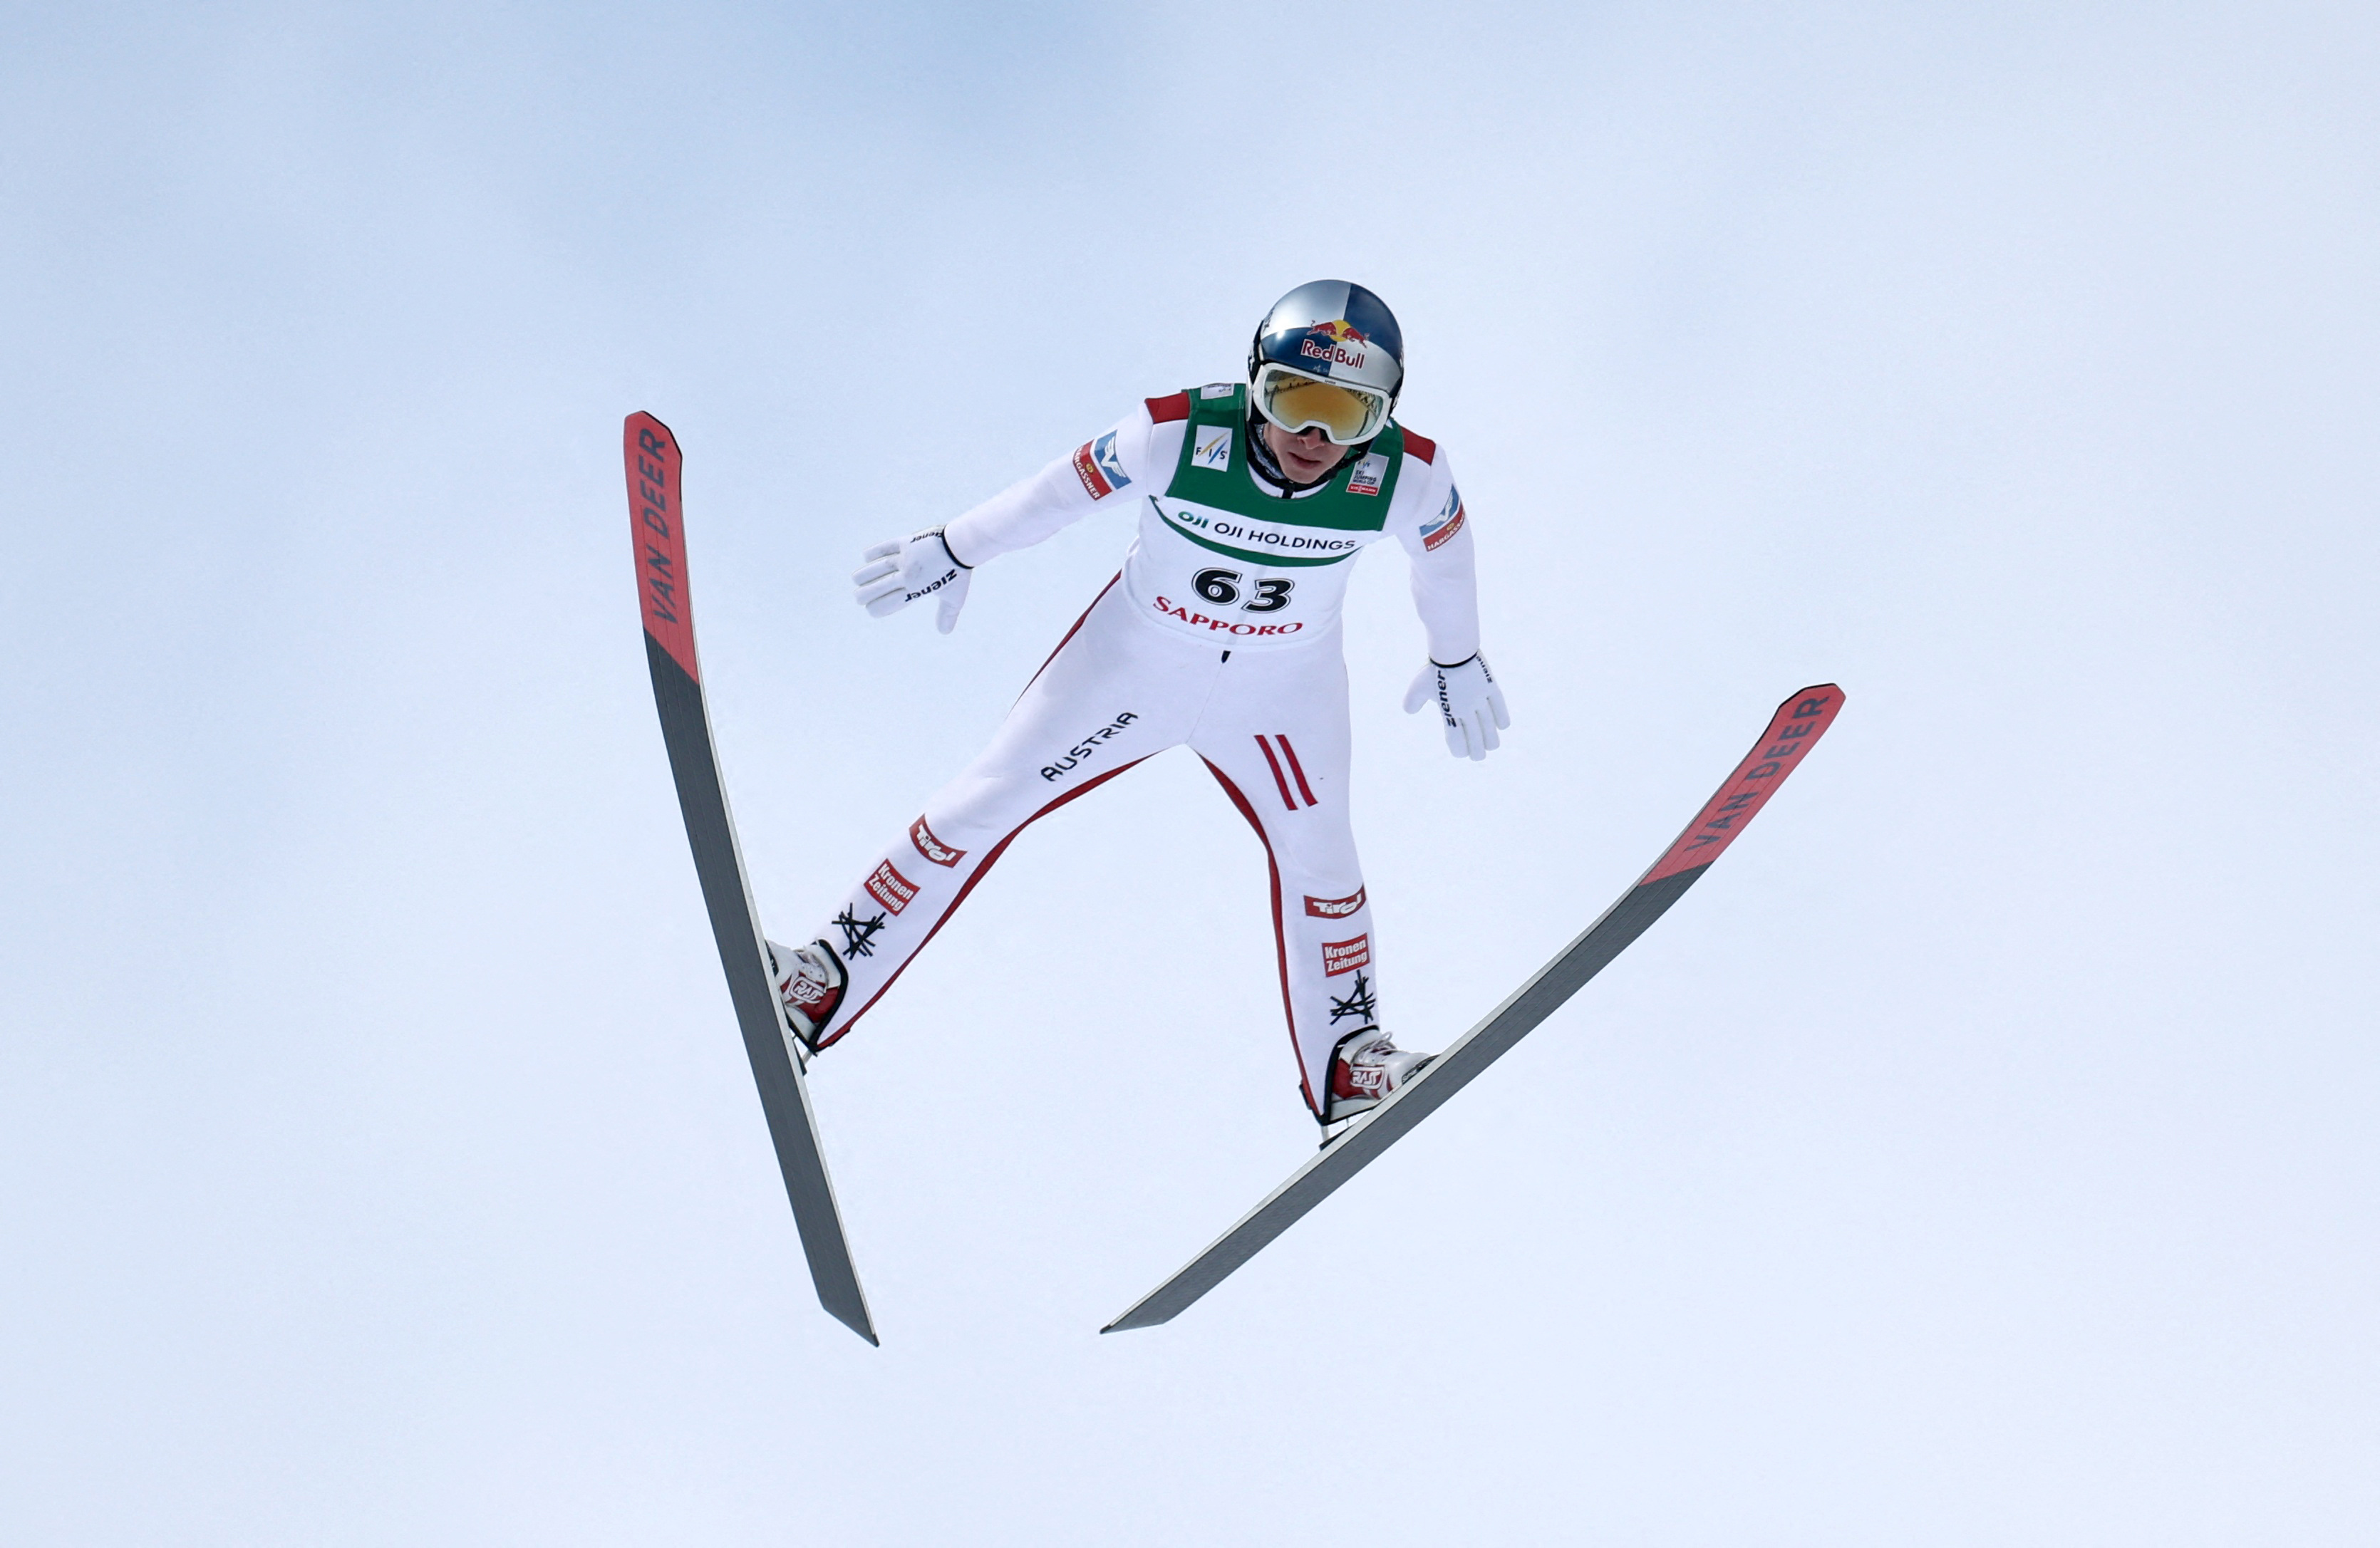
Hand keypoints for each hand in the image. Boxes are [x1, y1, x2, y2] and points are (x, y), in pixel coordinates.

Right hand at [853, 527, 970, 633]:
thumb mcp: (955, 597)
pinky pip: (886, 546)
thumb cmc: (959, 572)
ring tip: (855, 580)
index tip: (870, 610)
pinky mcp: (906, 542)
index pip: (891, 602)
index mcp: (917, 589)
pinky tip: (866, 556)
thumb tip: (944, 632)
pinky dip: (874, 551)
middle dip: (865, 594)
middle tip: (857, 598)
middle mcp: (908, 574)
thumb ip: (946, 614)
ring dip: (865, 574)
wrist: (961, 545)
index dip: (878, 608)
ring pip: (879, 567)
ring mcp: (906, 557)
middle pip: (880, 587)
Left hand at [1402, 654, 1509, 760]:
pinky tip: (1502, 726)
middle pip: (1475, 737)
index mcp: (1449, 711)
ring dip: (1491, 739)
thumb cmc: (1433, 668)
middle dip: (1477, 750)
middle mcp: (1466, 709)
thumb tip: (1409, 712)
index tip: (1461, 754)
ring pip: (1489, 725)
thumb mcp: (1417, 686)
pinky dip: (1502, 718)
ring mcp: (1480, 698)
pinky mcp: (1491, 687)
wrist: (1453, 648)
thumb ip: (1412, 701)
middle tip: (1478, 756)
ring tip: (1492, 746)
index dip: (1459, 749)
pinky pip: (1499, 707)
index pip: (1456, 738)